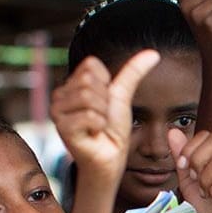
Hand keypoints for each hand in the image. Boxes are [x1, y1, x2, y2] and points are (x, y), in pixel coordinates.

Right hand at [52, 49, 160, 179]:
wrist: (110, 159)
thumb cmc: (113, 130)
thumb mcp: (123, 96)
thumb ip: (133, 72)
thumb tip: (154, 53)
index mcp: (72, 84)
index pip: (92, 64)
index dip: (107, 84)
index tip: (105, 104)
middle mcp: (60, 94)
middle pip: (89, 80)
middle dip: (105, 101)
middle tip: (102, 118)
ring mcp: (57, 110)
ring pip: (89, 96)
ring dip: (103, 114)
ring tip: (98, 126)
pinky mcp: (62, 126)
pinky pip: (90, 115)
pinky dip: (99, 126)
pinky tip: (93, 135)